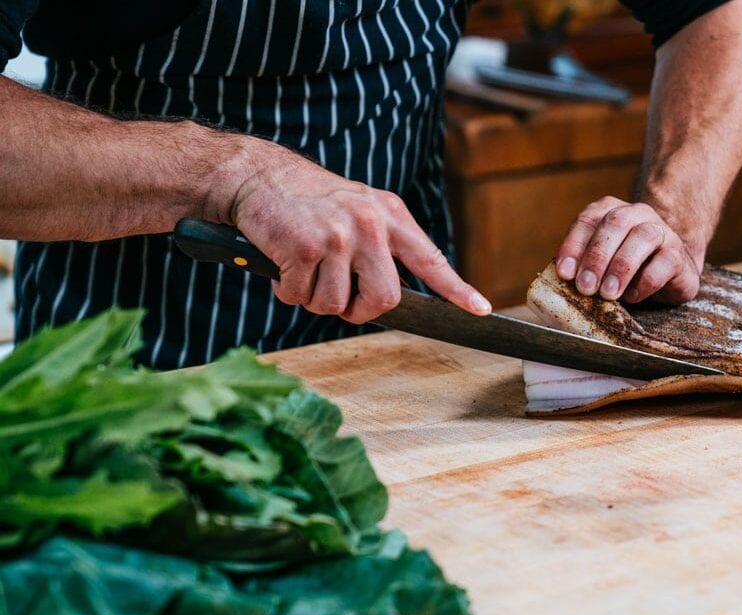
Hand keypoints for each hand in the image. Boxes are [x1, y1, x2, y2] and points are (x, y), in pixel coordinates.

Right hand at [213, 140, 490, 323]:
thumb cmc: (309, 202)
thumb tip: (393, 295)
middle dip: (359, 310)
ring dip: (315, 300)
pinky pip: (301, 296)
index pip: (431, 259)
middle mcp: (371, 224)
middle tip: (339, 299)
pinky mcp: (304, 247)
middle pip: (385, 298)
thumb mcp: (359, 210)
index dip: (457, 289)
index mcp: (390, 215)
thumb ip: (382, 245)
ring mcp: (338, 235)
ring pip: (336, 304)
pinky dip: (287, 291)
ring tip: (304, 271)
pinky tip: (283, 266)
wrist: (260, 176)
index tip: (480, 310)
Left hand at [555, 196, 702, 304]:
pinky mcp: (678, 254)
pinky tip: (633, 297)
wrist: (670, 272)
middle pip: (615, 223)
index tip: (565, 273)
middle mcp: (637, 214)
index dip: (574, 245)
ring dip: (622, 267)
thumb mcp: (601, 264)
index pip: (588, 220)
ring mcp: (661, 231)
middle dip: (597, 256)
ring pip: (643, 237)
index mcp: (610, 211)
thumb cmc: (627, 269)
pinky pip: (664, 262)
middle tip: (586, 287)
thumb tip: (563, 282)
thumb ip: (583, 266)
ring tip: (608, 293)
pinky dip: (646, 281)